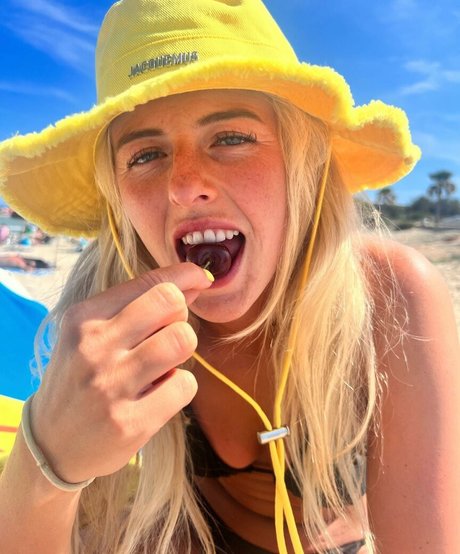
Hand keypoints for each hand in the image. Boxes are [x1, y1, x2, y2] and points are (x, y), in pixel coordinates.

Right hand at [29, 263, 211, 483]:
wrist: (51, 444)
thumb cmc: (81, 379)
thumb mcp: (93, 334)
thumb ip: (140, 305)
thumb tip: (195, 281)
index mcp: (84, 318)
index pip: (150, 282)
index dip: (185, 275)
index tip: (201, 278)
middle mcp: (93, 347)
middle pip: (171, 304)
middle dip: (180, 315)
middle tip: (167, 334)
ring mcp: (111, 386)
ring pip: (182, 340)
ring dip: (182, 351)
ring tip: (162, 365)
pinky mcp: (131, 423)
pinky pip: (186, 385)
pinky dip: (180, 387)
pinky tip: (157, 395)